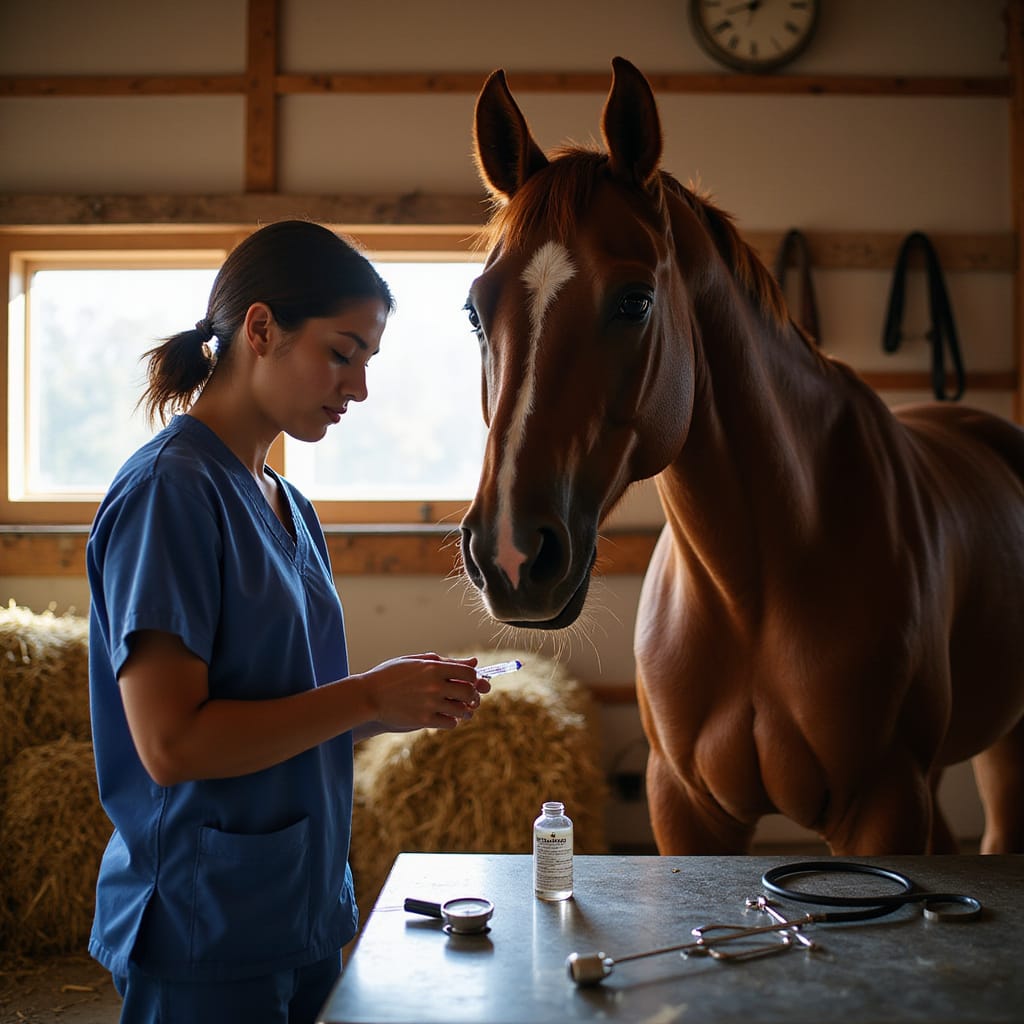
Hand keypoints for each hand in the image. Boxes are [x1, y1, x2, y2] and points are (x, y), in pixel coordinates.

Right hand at [356, 653, 490, 732]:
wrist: (368, 696)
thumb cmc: (391, 675)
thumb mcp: (416, 662)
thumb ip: (445, 661)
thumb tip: (474, 662)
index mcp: (433, 667)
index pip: (469, 672)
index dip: (475, 678)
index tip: (471, 682)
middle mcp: (435, 685)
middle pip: (469, 692)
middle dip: (474, 695)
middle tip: (471, 698)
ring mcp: (430, 703)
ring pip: (462, 709)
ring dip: (465, 710)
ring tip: (461, 709)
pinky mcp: (424, 720)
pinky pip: (450, 723)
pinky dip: (452, 721)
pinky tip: (446, 717)